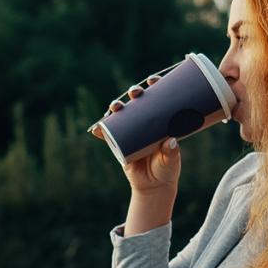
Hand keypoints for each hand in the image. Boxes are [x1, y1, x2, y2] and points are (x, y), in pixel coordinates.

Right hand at [88, 81, 183, 199]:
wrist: (154, 186)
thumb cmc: (167, 170)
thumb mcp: (171, 161)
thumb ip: (171, 153)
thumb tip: (170, 141)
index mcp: (160, 121)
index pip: (157, 97)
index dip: (154, 86)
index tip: (153, 80)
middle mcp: (145, 122)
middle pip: (137, 101)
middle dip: (134, 93)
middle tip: (135, 92)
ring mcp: (131, 131)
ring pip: (122, 114)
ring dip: (116, 107)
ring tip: (115, 107)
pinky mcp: (119, 143)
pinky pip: (108, 135)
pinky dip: (101, 131)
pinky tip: (96, 129)